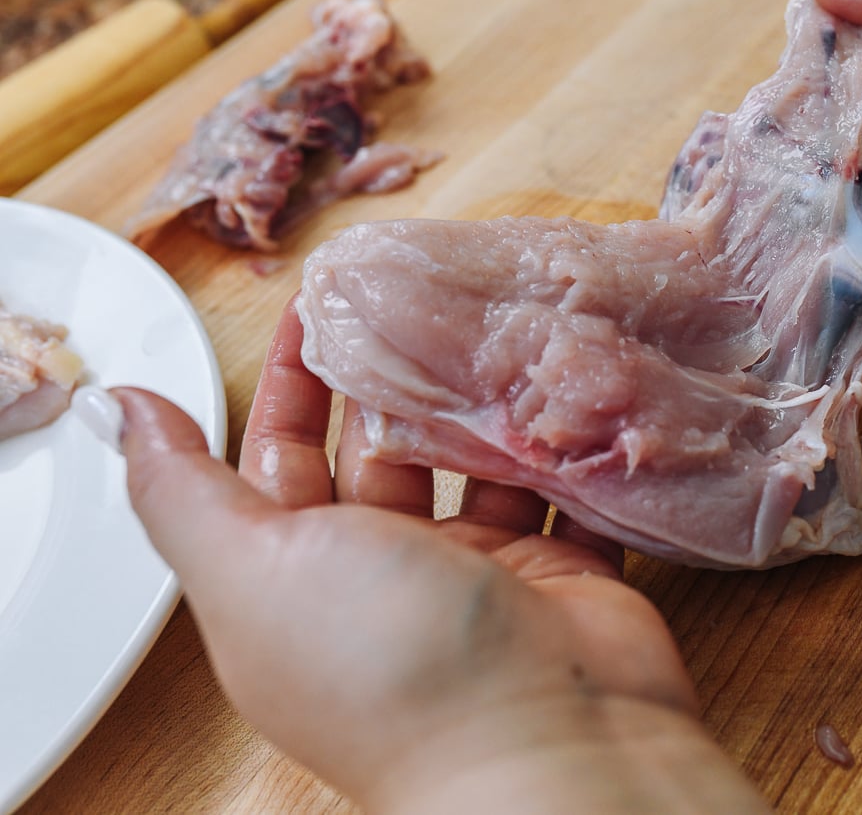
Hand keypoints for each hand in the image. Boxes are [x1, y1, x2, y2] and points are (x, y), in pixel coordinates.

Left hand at [111, 301, 768, 812]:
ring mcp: (477, 574)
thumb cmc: (388, 664)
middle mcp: (385, 576)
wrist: (549, 746)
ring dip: (478, 402)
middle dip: (393, 374)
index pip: (280, 456)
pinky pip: (552, 488)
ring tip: (494, 328)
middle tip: (417, 297)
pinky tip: (558, 386)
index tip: (318, 304)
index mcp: (298, 581)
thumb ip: (180, 490)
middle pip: (381, 450)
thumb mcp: (252, 571)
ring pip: (470, 461)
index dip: (291, 381)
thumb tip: (121, 412)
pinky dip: (554, 443)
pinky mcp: (558, 572)